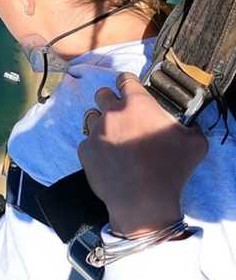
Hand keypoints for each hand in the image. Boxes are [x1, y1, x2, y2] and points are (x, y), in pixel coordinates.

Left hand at [78, 72, 208, 236]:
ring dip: (101, 122)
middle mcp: (112, 113)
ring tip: (115, 137)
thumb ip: (190, 128)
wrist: (142, 199)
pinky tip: (108, 158)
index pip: (125, 79)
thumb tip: (190, 127)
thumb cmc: (171, 170)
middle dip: (110, 100)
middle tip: (121, 114)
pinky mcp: (85, 149)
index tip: (129, 87)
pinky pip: (87, 142)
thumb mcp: (194, 144)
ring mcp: (95, 131)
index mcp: (137, 104)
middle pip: (102, 94)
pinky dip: (96, 147)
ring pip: (92, 116)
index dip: (127, 82)